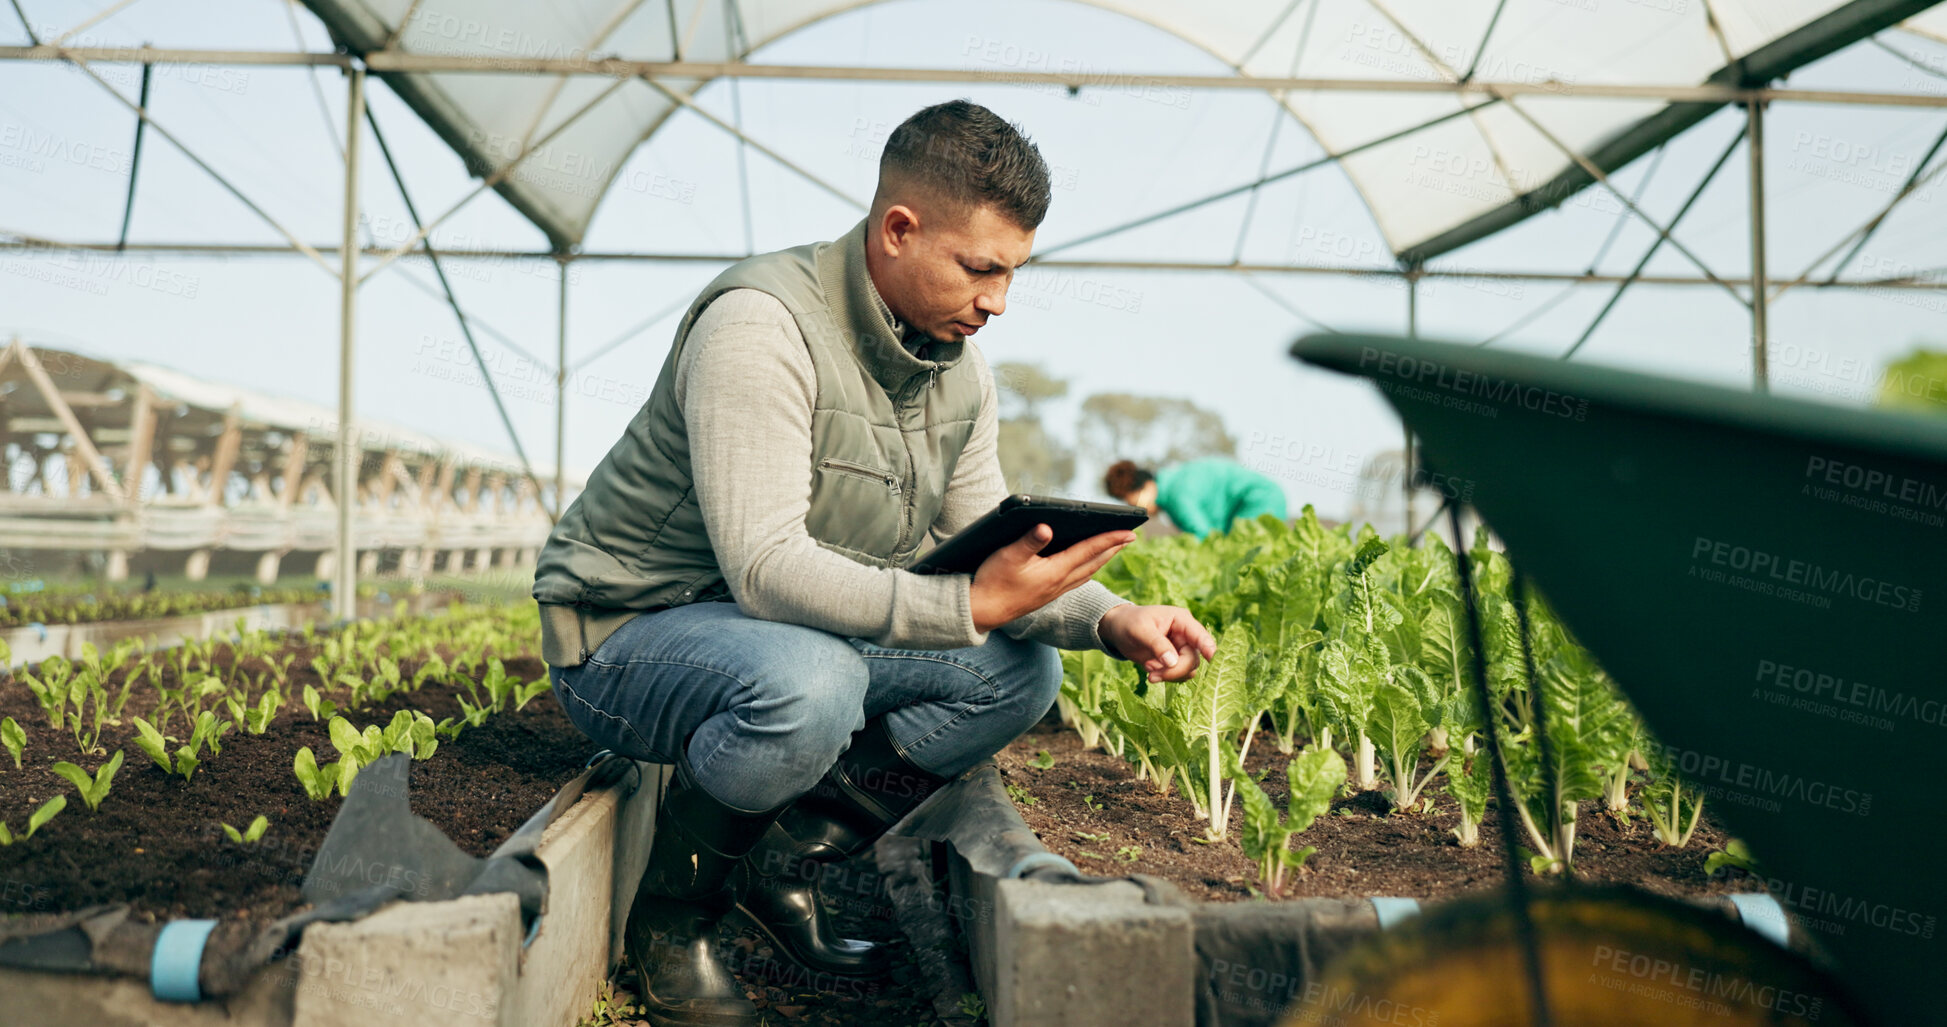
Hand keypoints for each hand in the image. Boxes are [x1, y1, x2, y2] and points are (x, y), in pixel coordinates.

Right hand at [968, 525, 1135, 633]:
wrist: (982, 611)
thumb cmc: (993, 582)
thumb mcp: (1008, 556)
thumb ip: (1029, 541)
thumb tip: (1047, 527)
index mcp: (1055, 571)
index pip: (1090, 550)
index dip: (1111, 539)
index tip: (1130, 531)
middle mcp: (1060, 583)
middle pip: (1094, 562)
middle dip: (1113, 548)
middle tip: (1130, 537)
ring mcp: (1055, 591)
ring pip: (1087, 572)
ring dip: (1103, 559)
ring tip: (1113, 549)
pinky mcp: (1047, 595)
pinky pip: (1077, 580)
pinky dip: (1088, 569)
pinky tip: (1086, 568)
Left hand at [1097, 604, 1216, 683]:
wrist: (1118, 630)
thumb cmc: (1129, 622)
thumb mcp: (1140, 630)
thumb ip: (1157, 644)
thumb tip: (1173, 662)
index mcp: (1182, 621)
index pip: (1200, 636)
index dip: (1208, 648)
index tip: (1212, 658)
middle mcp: (1186, 636)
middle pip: (1193, 660)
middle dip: (1174, 670)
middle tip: (1151, 674)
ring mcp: (1181, 649)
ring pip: (1187, 670)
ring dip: (1168, 675)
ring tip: (1148, 668)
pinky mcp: (1174, 661)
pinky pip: (1178, 675)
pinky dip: (1164, 676)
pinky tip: (1149, 669)